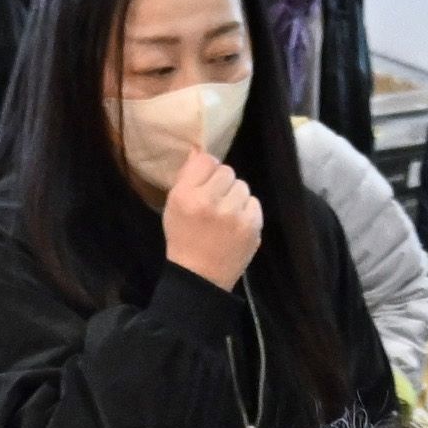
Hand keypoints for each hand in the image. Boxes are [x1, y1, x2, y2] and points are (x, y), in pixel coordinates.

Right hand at [162, 147, 263, 289]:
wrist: (200, 278)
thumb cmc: (183, 238)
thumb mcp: (174, 206)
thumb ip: (187, 176)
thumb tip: (199, 149)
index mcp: (186, 195)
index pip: (206, 160)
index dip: (207, 170)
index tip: (205, 184)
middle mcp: (211, 201)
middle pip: (227, 171)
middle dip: (221, 185)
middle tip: (215, 203)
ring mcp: (234, 214)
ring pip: (242, 186)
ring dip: (235, 197)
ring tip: (225, 216)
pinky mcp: (252, 226)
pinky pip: (254, 203)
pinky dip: (246, 211)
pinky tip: (236, 225)